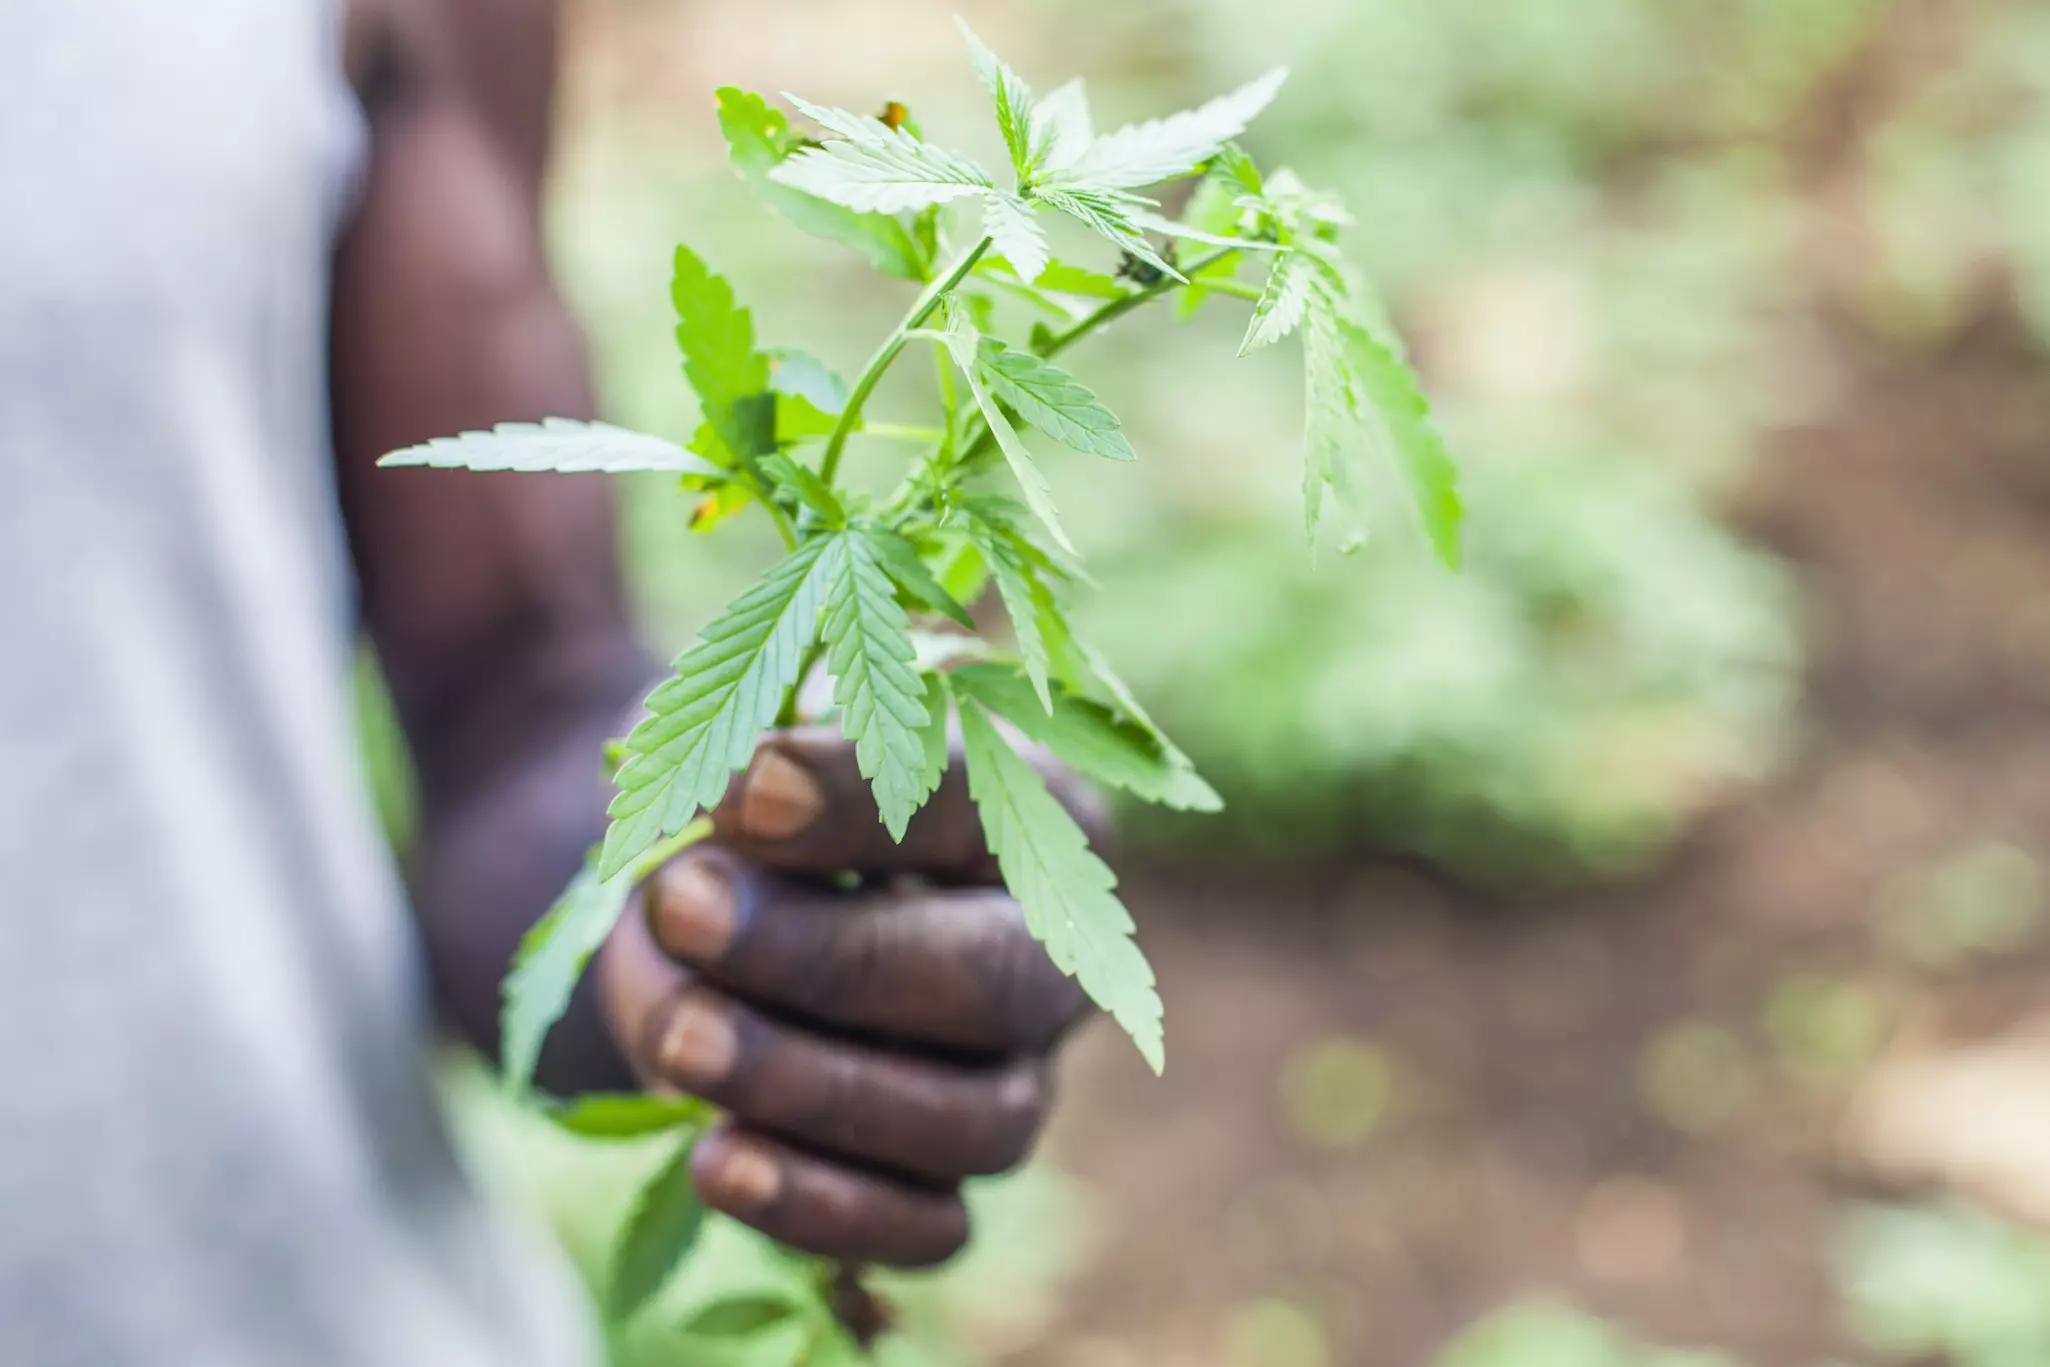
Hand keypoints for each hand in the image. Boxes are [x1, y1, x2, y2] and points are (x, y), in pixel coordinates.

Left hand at [596, 727, 1095, 1267]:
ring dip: (815, 1086)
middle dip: (832, 955)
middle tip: (686, 909)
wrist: (702, 913)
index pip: (978, 800)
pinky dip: (822, 1208)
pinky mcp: (946, 1187)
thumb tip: (748, 795)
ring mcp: (1012, 1083)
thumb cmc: (749, 805)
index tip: (742, 789)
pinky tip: (716, 1159)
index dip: (861, 801)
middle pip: (994, 981)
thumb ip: (758, 751)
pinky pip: (925, 1231)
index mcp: (1029, 812)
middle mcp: (1049, 956)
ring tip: (677, 1037)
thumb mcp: (748, 744)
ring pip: (972, 1121)